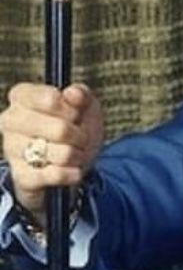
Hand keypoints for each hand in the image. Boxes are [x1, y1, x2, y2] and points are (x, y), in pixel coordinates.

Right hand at [0, 82, 103, 220]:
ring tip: (73, 154)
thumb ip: (82, 95)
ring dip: (78, 156)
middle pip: (61, 130)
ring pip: (62, 154)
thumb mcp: (85, 108)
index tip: (75, 115)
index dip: (73, 111)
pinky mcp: (21, 175)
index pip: (51, 100)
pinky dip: (73, 174)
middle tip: (79, 139)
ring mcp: (12, 148)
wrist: (69, 165)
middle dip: (81, 137)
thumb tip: (73, 94)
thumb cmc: (75, 130)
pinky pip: (56, 175)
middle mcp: (10, 120)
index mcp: (22, 96)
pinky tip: (72, 170)